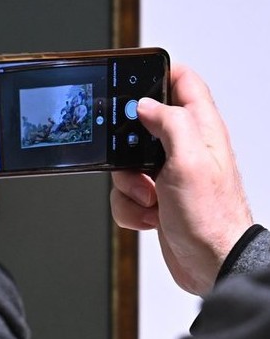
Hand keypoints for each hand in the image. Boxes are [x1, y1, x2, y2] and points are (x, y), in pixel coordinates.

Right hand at [111, 64, 252, 294]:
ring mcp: (169, 173)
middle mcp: (185, 148)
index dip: (156, 73)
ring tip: (149, 196)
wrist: (212, 264)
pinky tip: (151, 214)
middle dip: (126, 144)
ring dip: (127, 182)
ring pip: (126, 162)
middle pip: (141, 124)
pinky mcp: (156, 197)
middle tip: (136, 160)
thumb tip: (145, 104)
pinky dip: (130, 205)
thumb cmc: (211, 217)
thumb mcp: (190, 162)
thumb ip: (170, 124)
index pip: (182, 81)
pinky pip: (126, 192)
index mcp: (201, 130)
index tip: (131, 80)